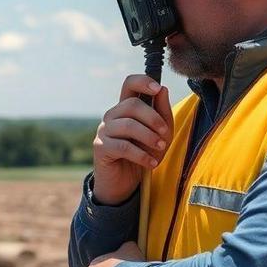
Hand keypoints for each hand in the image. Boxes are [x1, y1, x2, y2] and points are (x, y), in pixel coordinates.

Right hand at [92, 75, 173, 205]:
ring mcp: (104, 131)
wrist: (126, 184)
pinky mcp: (100, 147)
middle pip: (132, 104)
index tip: (158, 89)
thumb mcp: (160, 135)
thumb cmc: (144, 155)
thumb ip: (162, 113)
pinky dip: (141, 155)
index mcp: (126, 108)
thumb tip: (162, 89)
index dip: (143, 81)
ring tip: (160, 149)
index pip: (129, 84)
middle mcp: (112, 116)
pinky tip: (151, 163)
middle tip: (165, 133)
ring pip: (128, 125)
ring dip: (149, 137)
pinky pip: (123, 146)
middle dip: (153, 118)